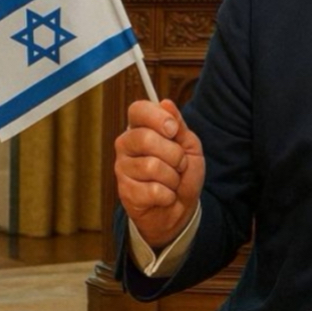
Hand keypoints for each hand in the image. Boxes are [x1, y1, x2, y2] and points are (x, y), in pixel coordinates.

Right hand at [114, 99, 203, 248]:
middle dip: (174, 154)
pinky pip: (153, 190)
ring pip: (152, 166)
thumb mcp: (189, 146)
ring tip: (172, 181)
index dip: (157, 117)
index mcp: (141, 128)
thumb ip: (178, 125)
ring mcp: (122, 168)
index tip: (173, 130)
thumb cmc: (183, 173)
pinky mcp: (125, 192)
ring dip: (173, 177)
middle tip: (180, 163)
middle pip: (146, 139)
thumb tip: (166, 103)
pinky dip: (168, 195)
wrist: (181, 207)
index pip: (138, 110)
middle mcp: (126, 144)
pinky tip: (164, 195)